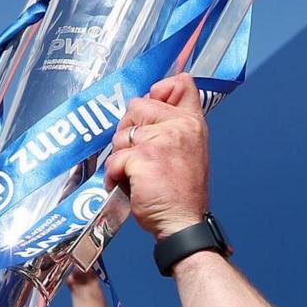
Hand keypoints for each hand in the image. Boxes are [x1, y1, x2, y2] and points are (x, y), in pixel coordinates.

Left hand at [105, 74, 209, 239]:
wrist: (182, 223)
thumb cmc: (181, 193)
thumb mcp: (188, 150)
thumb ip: (172, 126)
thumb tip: (144, 106)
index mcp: (192, 124)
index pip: (182, 83)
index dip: (159, 90)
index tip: (151, 110)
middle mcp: (180, 127)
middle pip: (138, 105)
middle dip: (129, 130)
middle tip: (138, 154)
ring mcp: (161, 141)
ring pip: (122, 134)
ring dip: (120, 156)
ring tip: (135, 174)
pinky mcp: (143, 158)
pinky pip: (114, 159)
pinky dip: (113, 175)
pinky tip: (125, 185)